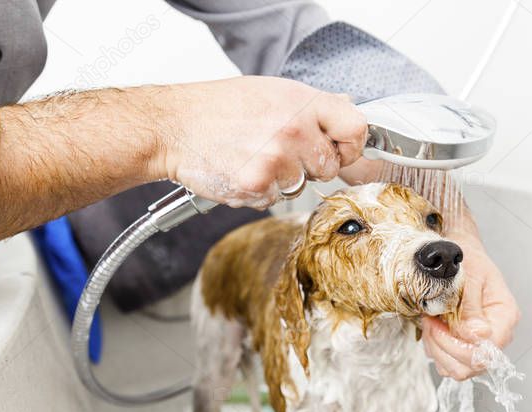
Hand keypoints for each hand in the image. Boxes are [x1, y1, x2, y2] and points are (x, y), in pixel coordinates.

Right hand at [157, 76, 367, 208]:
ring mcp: (276, 160)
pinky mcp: (258, 186)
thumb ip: (312, 105)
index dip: (350, 145)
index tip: (340, 150)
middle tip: (279, 151)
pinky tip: (241, 169)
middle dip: (310, 165)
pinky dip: (259, 191)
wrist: (175, 126)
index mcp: (302, 102)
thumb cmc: (220, 108)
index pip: (356, 129)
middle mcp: (293, 130)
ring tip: (253, 156)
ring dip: (282, 180)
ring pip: (301, 186)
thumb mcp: (272, 91)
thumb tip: (348, 112)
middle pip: (330, 166)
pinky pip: (274, 199)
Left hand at [421, 218, 519, 379]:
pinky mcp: (464, 346)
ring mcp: (481, 343)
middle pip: (473, 366)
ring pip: (458, 369)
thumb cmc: (467, 260)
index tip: (439, 325)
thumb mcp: (470, 275)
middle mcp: (497, 334)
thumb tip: (477, 335)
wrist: (459, 256)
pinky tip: (432, 329)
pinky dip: (435, 350)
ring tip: (430, 323)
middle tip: (430, 322)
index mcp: (505, 316)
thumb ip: (472, 306)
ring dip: (437, 349)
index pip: (489, 350)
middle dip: (444, 348)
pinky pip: (448, 363)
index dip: (460, 346)